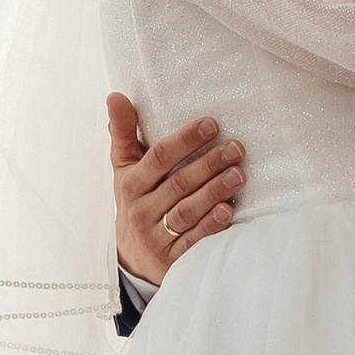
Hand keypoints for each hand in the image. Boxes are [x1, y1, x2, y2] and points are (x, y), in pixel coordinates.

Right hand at [109, 94, 244, 283]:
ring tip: (238, 174)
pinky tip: (228, 211)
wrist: (132, 258)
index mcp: (130, 183)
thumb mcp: (125, 169)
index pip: (158, 157)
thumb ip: (123, 133)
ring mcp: (155, 236)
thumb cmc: (136, 201)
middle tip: (236, 148)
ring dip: (214, 192)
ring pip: (187, 211)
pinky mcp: (170, 259)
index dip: (185, 140)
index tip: (211, 124)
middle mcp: (140, 210)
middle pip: (178, 183)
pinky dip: (210, 226)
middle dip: (209, 163)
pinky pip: (192, 241)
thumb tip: (115, 95)